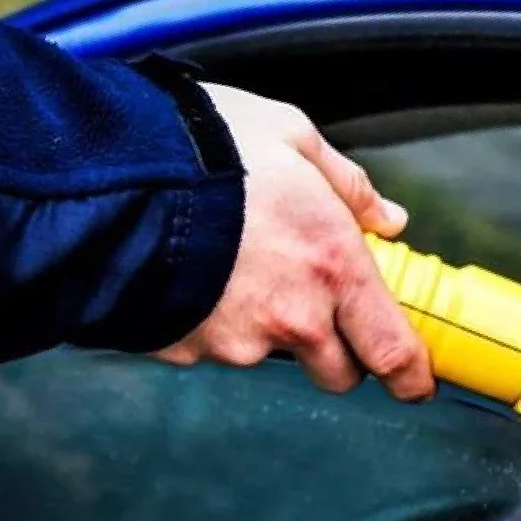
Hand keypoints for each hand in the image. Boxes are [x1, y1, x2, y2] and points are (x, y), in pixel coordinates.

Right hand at [153, 83, 435, 401]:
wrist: (102, 173)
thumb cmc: (204, 147)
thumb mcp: (291, 136)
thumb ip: (348, 184)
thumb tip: (388, 219)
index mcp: (334, 267)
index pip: (393, 352)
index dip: (413, 378)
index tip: (418, 384)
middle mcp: (292, 318)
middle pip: (337, 373)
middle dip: (336, 351)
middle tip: (315, 306)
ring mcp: (235, 343)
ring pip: (269, 355)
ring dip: (265, 326)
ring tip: (233, 263)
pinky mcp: (183, 351)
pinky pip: (212, 345)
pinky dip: (211, 320)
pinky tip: (193, 272)